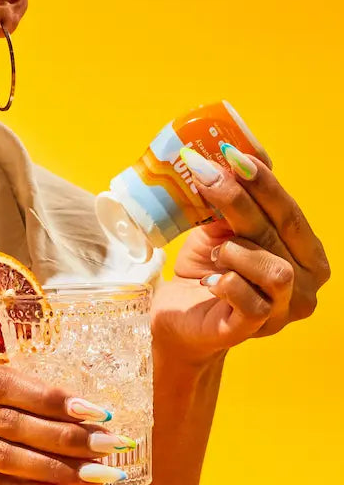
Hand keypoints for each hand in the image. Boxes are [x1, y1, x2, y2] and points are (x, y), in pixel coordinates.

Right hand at [0, 346, 132, 484]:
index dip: (54, 399)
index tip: (98, 412)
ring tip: (98, 477)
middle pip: (11, 423)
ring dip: (56, 470)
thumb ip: (10, 385)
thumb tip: (84, 410)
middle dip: (67, 438)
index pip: (9, 383)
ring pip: (4, 458)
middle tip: (110, 447)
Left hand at [153, 146, 328, 368]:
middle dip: (241, 199)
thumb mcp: (222, 232)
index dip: (266, 184)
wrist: (180, 321)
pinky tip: (210, 278)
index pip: (291, 214)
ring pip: (273, 269)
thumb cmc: (209, 272)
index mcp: (306, 256)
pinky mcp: (253, 329)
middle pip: (278, 234)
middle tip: (206, 173)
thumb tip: (229, 156)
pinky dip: (227, 282)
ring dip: (237, 250)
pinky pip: (249, 300)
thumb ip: (234, 205)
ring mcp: (282, 311)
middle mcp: (304, 286)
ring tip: (215, 250)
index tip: (236, 155)